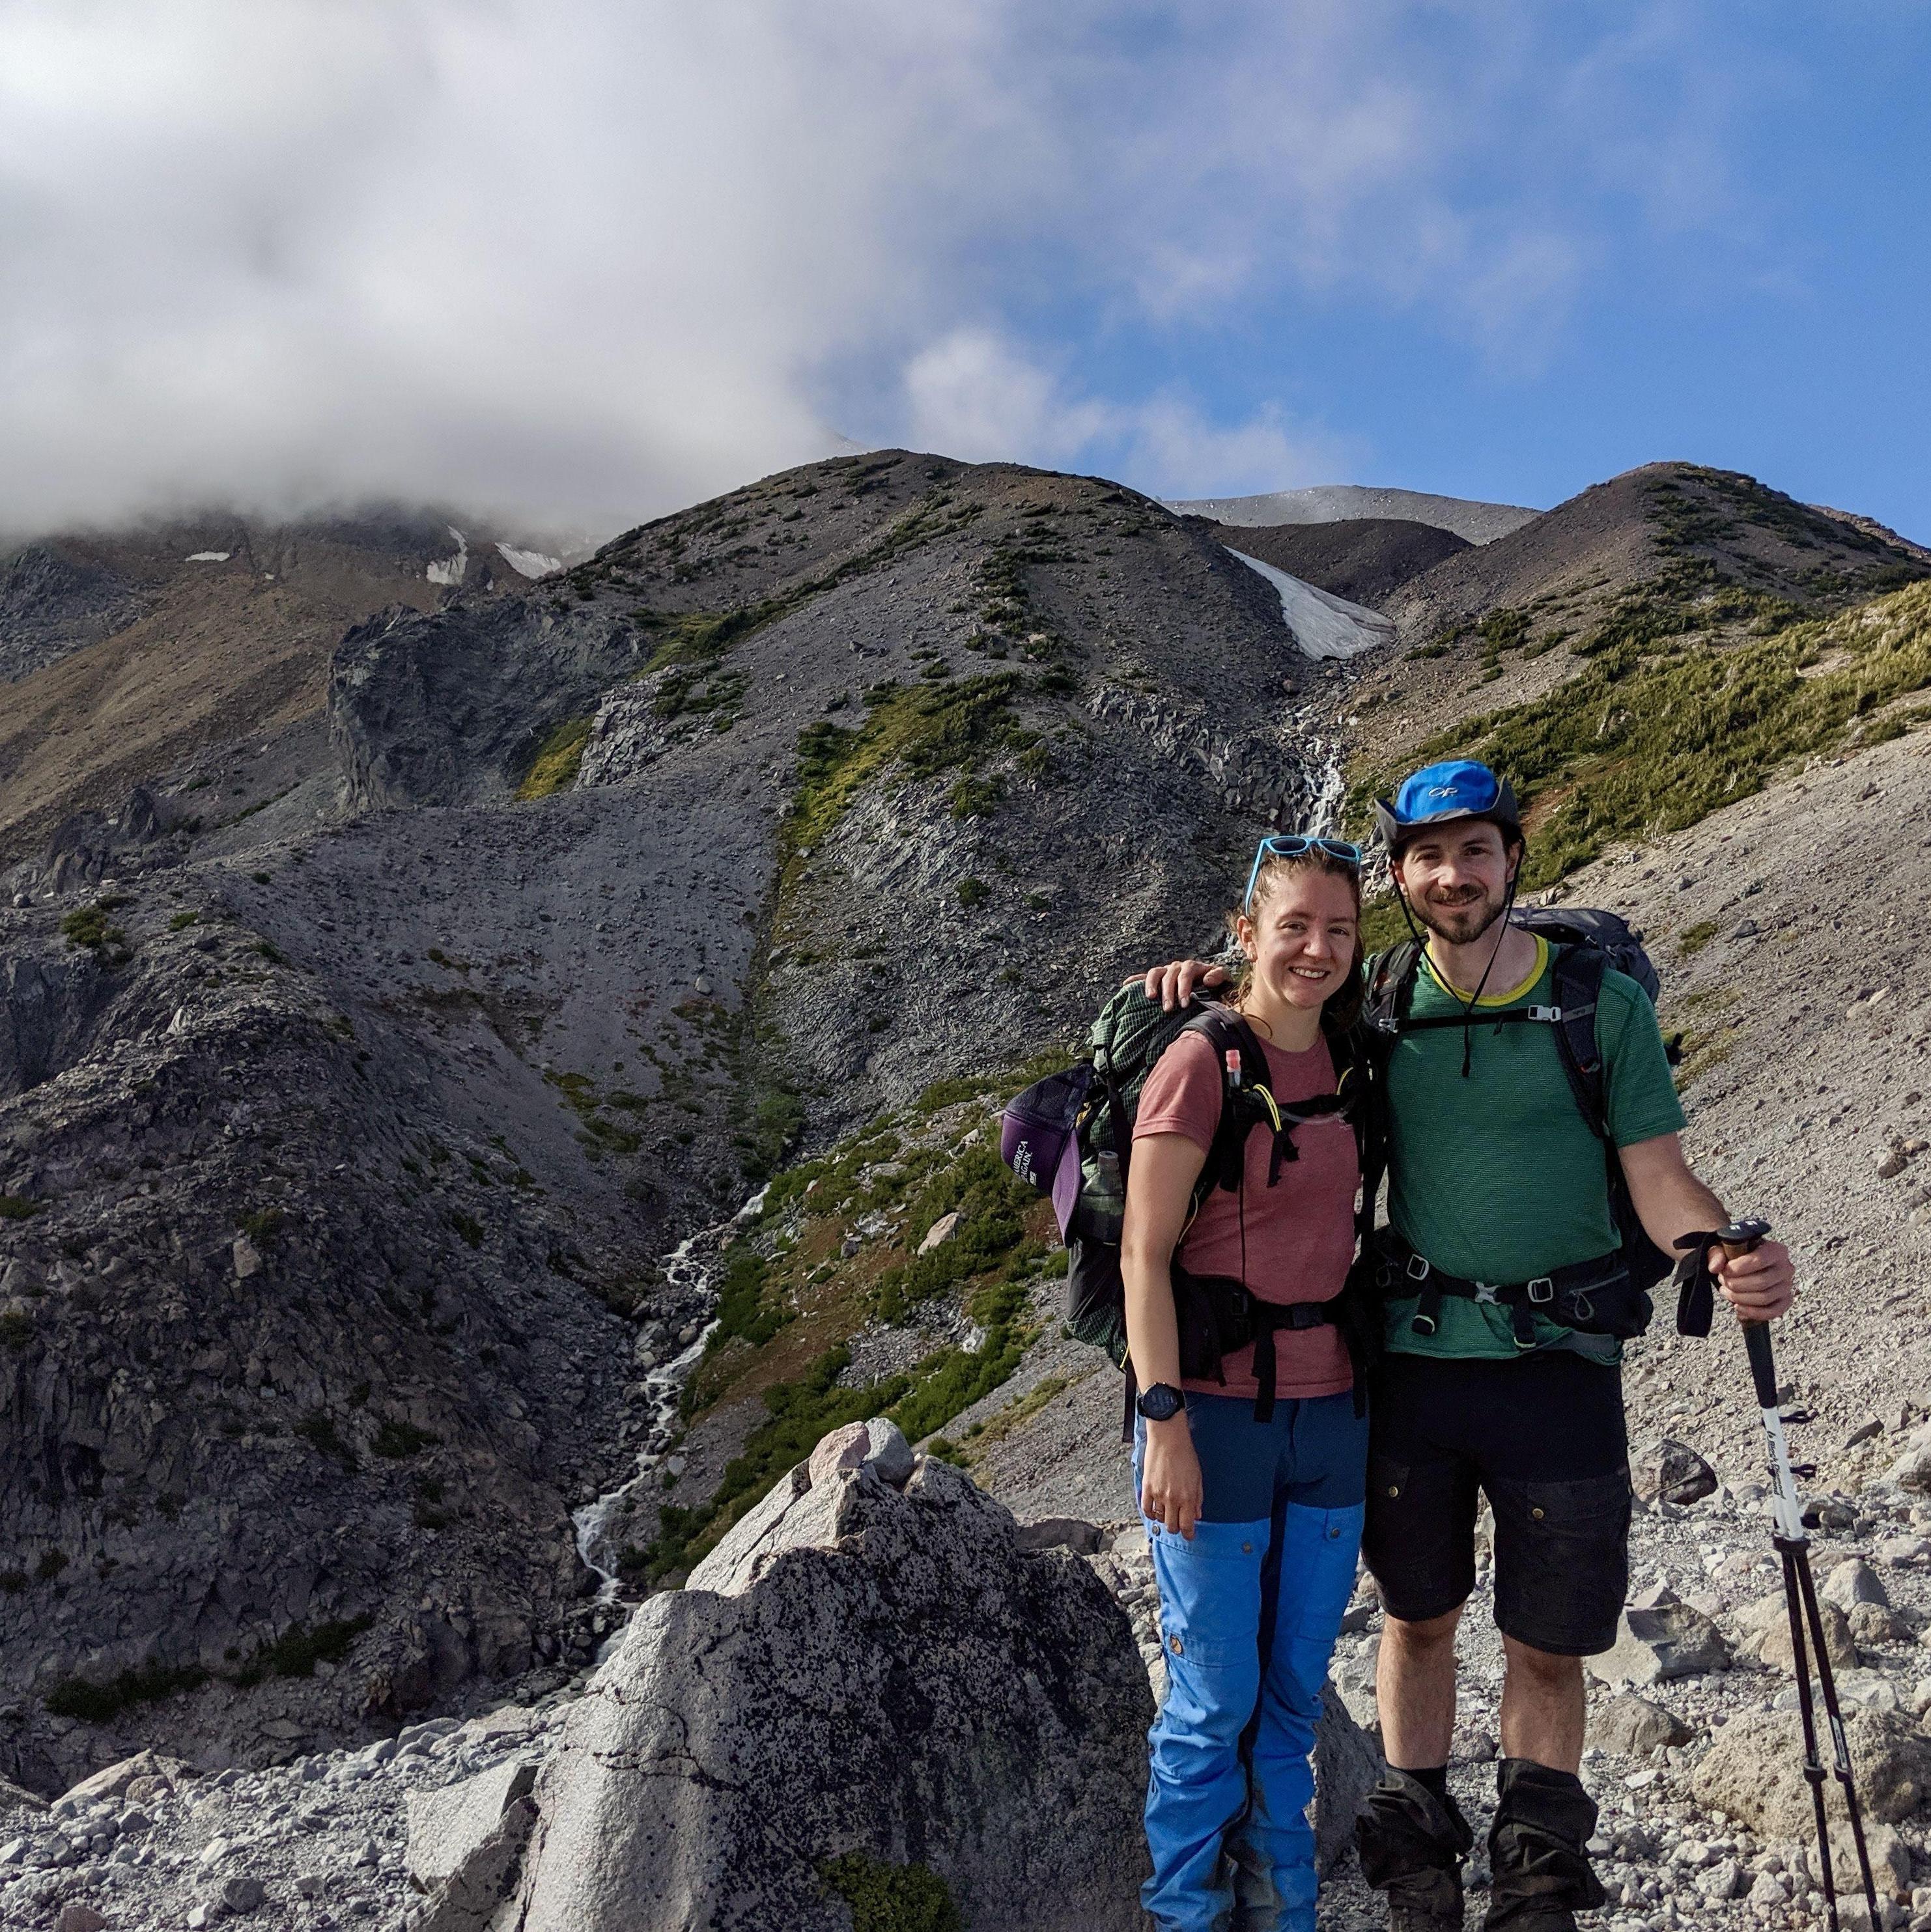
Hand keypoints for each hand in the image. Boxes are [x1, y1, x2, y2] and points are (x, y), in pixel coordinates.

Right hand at [1139, 1417, 1202, 1538]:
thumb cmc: (1185, 1455)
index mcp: (1188, 1497)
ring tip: (1167, 1512)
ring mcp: (1158, 1494)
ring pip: (1159, 1519)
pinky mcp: (1147, 1487)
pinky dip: (1150, 1513)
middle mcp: (1172, 1499)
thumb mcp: (1197, 1478)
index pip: (1187, 1526)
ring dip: (1164, 1519)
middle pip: (1172, 1526)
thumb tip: (1196, 1515)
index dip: (1188, 1534)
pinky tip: (1155, 1510)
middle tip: (1178, 1524)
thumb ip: (1197, 1499)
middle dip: (1176, 1528)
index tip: (1189, 1535)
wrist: (1168, 1438)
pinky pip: (1146, 1509)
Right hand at [1140, 958, 1228, 1012]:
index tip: (1185, 1004)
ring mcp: (1165, 971)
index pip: (1185, 974)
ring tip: (1150, 998)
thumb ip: (1219, 976)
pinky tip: (1126, 985)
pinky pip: (1143, 976)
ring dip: (1151, 985)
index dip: (1184, 988)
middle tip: (1169, 1009)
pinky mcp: (1157, 978)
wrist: (1210, 984)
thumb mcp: (1224, 979)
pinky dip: (1135, 979)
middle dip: (1168, 993)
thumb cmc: (1217, 984)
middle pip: (1169, 976)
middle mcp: (1177, 967)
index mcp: (1192, 967)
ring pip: (1155, 973)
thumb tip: (1207, 980)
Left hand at [1714, 1238, 1794, 1322]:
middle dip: (1736, 1285)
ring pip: (1764, 1298)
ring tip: (1726, 1291)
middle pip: (1761, 1282)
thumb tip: (1714, 1267)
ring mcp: (1787, 1286)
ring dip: (1740, 1298)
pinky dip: (1752, 1312)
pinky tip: (1737, 1307)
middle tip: (1723, 1281)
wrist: (1746, 1265)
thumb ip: (1717, 1254)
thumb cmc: (1737, 1255)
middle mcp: (1786, 1268)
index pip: (1759, 1260)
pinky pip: (1772, 1312)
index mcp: (1776, 1250)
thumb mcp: (1724, 1249)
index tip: (1724, 1271)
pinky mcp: (1785, 1301)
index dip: (1738, 1268)